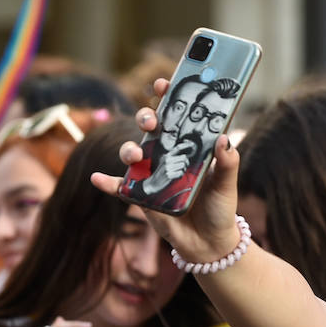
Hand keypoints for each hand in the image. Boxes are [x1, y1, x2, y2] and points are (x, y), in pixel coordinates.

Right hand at [91, 77, 241, 261]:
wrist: (209, 242)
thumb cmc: (220, 208)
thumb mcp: (227, 184)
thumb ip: (228, 161)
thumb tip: (223, 137)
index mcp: (189, 146)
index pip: (178, 115)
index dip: (169, 96)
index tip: (165, 83)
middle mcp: (168, 155)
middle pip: (151, 128)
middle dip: (147, 118)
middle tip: (153, 121)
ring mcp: (152, 174)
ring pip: (133, 153)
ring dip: (130, 149)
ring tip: (137, 156)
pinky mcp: (141, 196)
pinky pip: (119, 187)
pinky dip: (106, 183)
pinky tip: (97, 178)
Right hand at [143, 140, 193, 193]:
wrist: (153, 183)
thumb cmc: (161, 173)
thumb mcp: (165, 163)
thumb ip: (173, 159)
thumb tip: (185, 156)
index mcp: (166, 156)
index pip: (177, 148)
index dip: (186, 145)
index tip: (192, 144)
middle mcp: (167, 160)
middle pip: (184, 158)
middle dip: (186, 164)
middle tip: (182, 168)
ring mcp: (167, 167)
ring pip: (183, 166)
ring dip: (183, 170)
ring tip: (177, 173)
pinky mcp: (169, 175)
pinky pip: (181, 173)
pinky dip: (180, 176)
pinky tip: (175, 177)